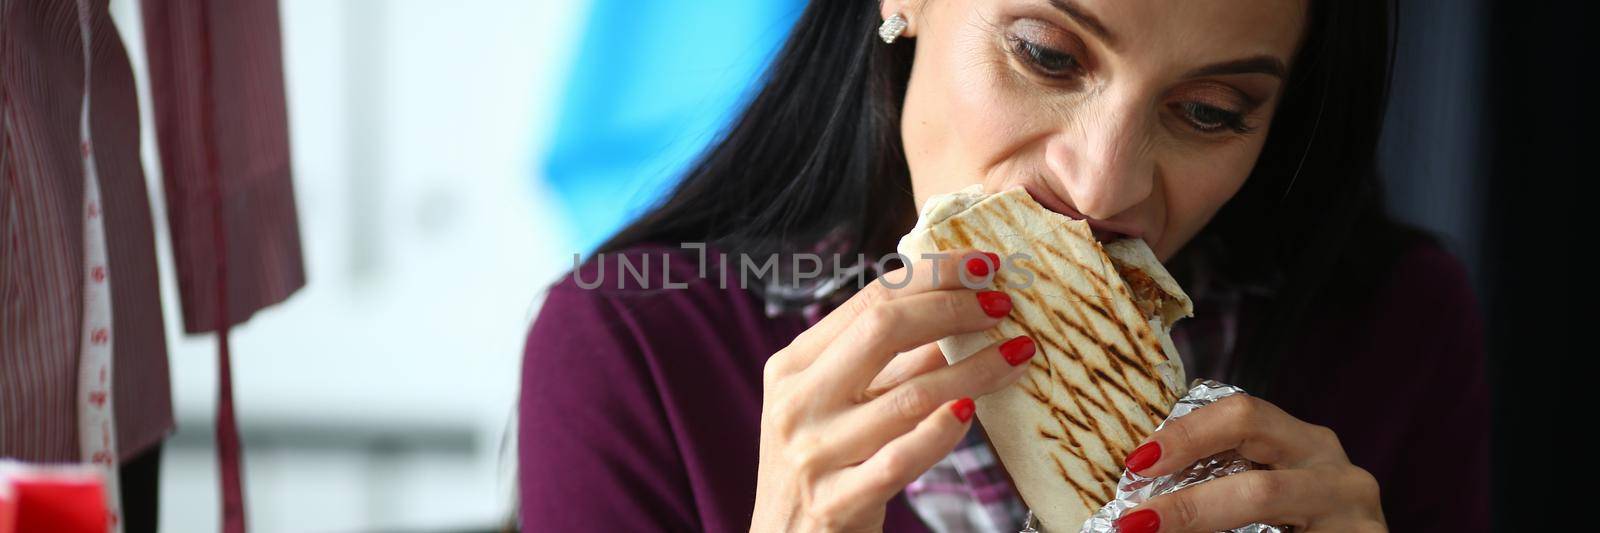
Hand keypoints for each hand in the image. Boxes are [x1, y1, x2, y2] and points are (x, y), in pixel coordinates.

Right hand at [750, 250, 1035, 531]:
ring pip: (907, 395)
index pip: (869, 300)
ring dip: (973, 369)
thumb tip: (956, 303)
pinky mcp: (836, 501)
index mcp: (792, 366)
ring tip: (1018, 354)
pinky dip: (942, 432)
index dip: (931, 275)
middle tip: (1003, 305)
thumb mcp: (836, 405)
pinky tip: (974, 413)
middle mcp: (796, 403)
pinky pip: (902, 459)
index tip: (984, 265)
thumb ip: (883, 363)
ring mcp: (812, 454)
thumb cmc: (822, 464)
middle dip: (953, 308)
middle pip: (882, 330)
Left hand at [1113, 395, 1385, 532]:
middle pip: (1261, 480)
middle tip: (1137, 519)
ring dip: (1202, 523)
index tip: (1136, 462)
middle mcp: (1339, 474)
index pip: (1243, 414)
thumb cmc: (1298, 526)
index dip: (1186, 434)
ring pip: (1269, 504)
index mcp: (1305, 444)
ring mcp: (1358, 517)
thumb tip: (1135, 507)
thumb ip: (1216, 482)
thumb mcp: (1264, 493)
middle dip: (1190, 502)